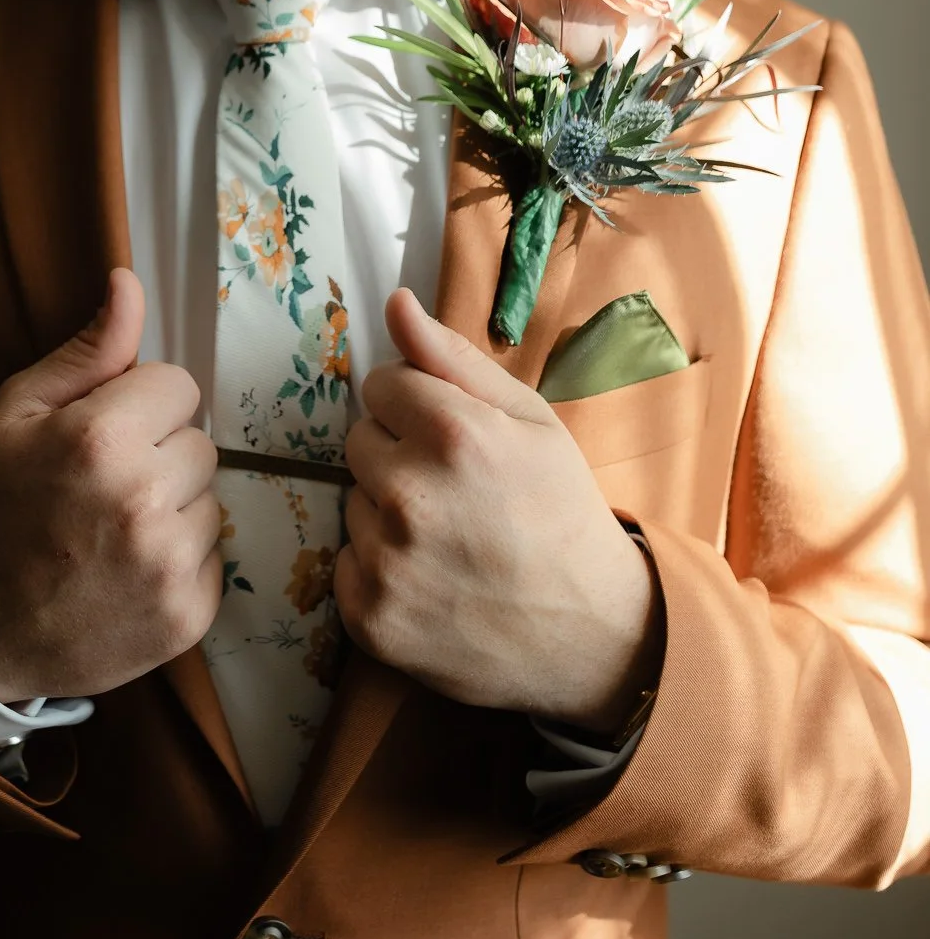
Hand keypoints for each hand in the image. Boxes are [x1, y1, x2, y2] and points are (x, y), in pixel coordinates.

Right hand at [0, 268, 222, 704]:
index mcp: (102, 437)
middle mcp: (144, 498)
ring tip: (114, 532)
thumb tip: (129, 283)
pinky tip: (127, 572)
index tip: (103, 435)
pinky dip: (179, 564)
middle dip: (160, 456)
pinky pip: (213, 559)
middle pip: (201, 443)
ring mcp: (169, 563)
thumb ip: (89, 350)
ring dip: (174, 510)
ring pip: (210, 501)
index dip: (140, 406)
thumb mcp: (18, 412)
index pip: (178, 385)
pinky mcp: (188, 616)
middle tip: (103, 488)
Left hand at [334, 289, 662, 730]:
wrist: (592, 635)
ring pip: (353, 502)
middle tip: (454, 492)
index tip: (453, 440)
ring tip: (447, 539)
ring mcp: (386, 562)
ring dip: (386, 513)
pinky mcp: (370, 617)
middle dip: (397, 456)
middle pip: (359, 441)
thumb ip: (453, 357)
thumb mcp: (530, 419)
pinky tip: (430, 579)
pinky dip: (379, 569)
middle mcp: (409, 495)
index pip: (381, 384)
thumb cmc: (561, 511)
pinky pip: (346, 563)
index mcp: (453, 434)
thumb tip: (394, 302)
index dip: (417, 407)